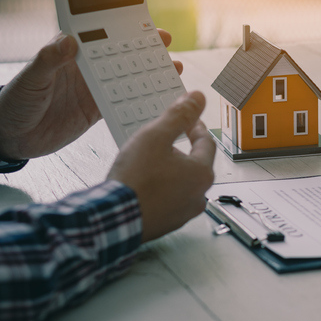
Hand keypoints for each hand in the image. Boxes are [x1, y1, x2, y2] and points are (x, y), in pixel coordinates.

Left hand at [0, 30, 183, 160]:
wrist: (11, 136)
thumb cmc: (15, 101)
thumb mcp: (30, 78)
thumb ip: (48, 60)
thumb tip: (69, 41)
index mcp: (70, 54)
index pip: (101, 36)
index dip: (124, 29)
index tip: (146, 26)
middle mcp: (85, 69)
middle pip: (120, 54)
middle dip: (145, 49)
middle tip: (167, 44)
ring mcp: (93, 89)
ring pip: (127, 77)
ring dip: (148, 73)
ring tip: (172, 70)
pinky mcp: (96, 110)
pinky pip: (123, 102)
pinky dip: (140, 99)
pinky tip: (156, 97)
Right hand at [107, 91, 215, 242]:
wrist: (113, 219)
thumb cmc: (135, 180)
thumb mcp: (155, 136)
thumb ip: (178, 116)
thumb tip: (197, 98)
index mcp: (202, 173)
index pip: (206, 142)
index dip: (195, 127)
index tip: (188, 120)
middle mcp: (199, 195)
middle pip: (195, 164)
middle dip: (181, 150)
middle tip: (164, 141)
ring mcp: (184, 212)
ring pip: (183, 183)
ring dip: (171, 171)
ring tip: (150, 162)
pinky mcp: (168, 223)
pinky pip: (169, 200)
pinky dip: (161, 189)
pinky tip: (144, 183)